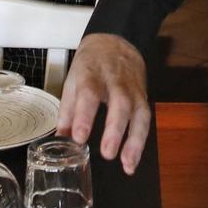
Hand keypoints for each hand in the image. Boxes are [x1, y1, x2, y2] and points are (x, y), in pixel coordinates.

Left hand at [59, 33, 150, 173]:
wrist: (116, 43)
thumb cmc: (91, 65)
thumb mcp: (73, 79)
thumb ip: (67, 109)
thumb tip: (61, 138)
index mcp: (92, 74)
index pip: (90, 93)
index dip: (85, 115)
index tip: (79, 137)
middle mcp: (116, 81)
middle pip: (120, 104)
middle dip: (115, 129)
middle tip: (107, 153)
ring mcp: (133, 89)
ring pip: (139, 113)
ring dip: (135, 141)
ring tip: (127, 164)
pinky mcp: (144, 98)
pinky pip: (146, 121)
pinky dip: (140, 143)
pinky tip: (132, 162)